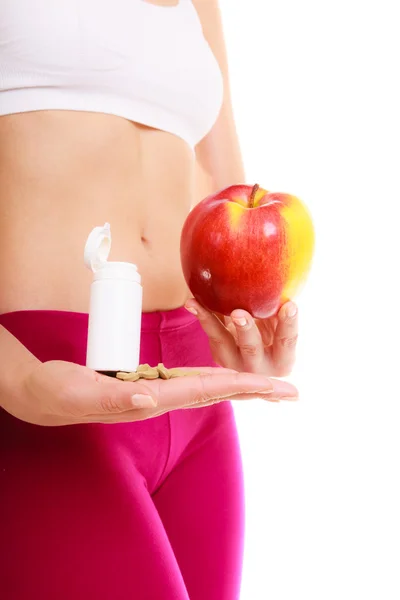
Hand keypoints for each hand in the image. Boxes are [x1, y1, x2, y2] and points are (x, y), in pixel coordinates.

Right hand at [7, 358, 297, 425]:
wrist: (46, 397)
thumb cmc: (60, 394)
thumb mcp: (81, 392)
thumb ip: (114, 398)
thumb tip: (150, 399)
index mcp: (153, 399)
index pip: (208, 390)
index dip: (244, 386)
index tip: (277, 387)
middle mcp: (162, 398)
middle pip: (219, 391)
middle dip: (256, 390)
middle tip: (292, 389)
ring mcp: (158, 391)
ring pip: (209, 386)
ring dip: (242, 384)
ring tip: (271, 383)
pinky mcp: (150, 382)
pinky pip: (191, 378)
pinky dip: (216, 375)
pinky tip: (228, 374)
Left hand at [184, 299, 298, 376]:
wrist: (253, 341)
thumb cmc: (275, 329)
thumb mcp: (281, 323)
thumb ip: (281, 311)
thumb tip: (284, 285)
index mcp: (282, 361)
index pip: (287, 342)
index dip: (289, 325)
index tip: (290, 305)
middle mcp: (258, 369)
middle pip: (251, 349)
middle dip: (246, 331)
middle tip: (238, 313)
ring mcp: (234, 364)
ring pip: (222, 342)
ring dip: (210, 322)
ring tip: (197, 304)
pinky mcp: (218, 354)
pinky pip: (210, 333)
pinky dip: (202, 315)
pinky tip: (192, 302)